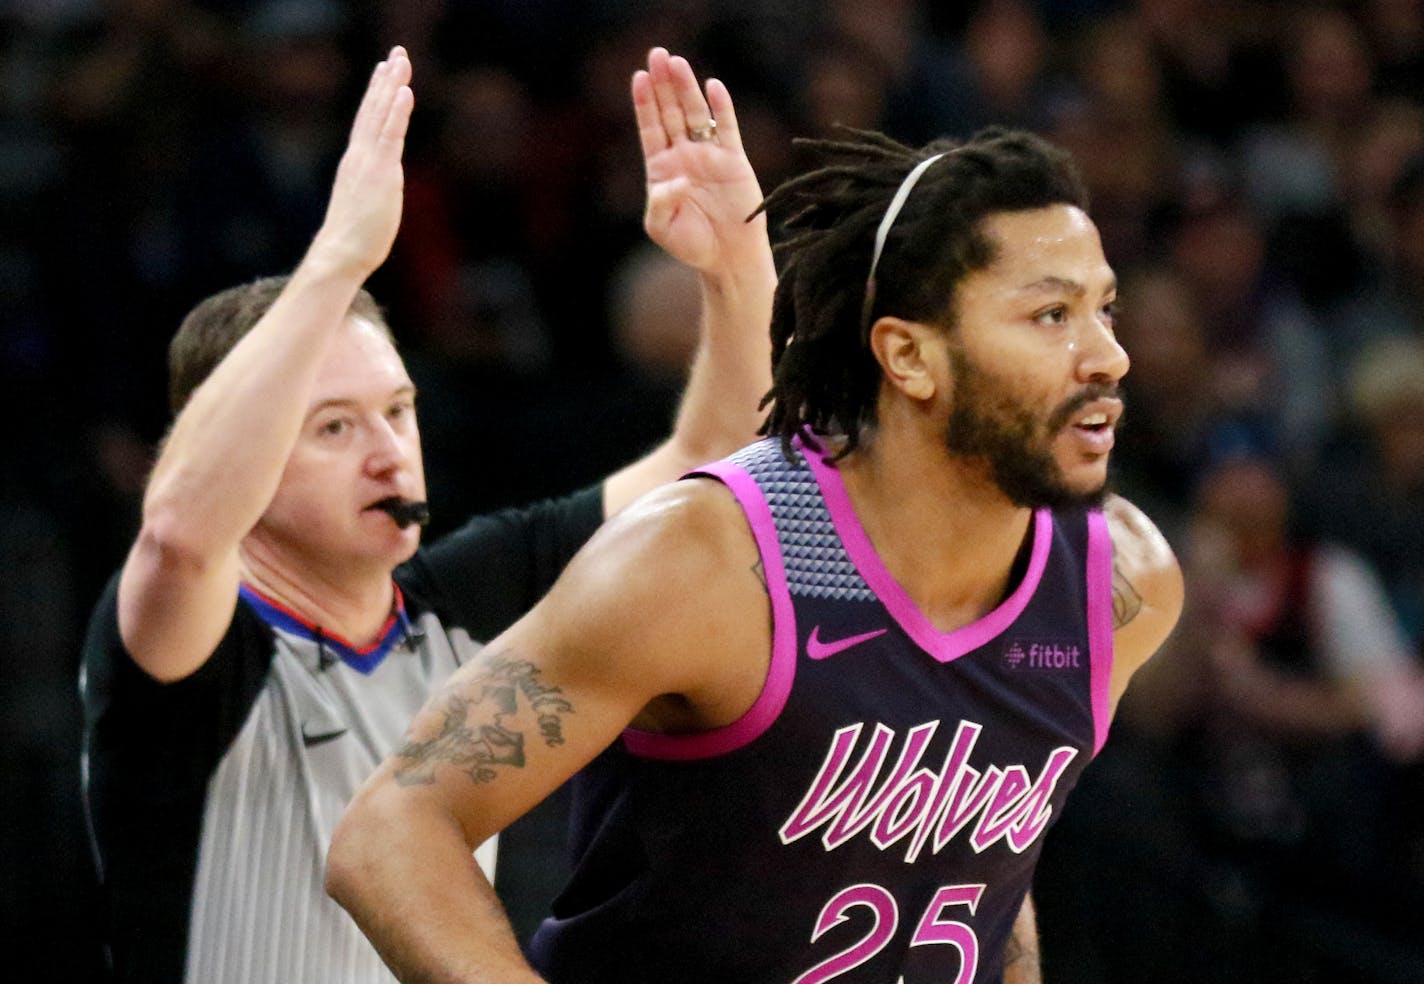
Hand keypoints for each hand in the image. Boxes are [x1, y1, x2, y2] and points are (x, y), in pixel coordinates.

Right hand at [312, 45, 413, 277]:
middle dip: (386, 80)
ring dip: (392, 86)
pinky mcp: (380, 173)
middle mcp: (360, 156)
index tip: (384, 70)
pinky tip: (404, 92)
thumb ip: (373, 190)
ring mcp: (369, 162)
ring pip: (381, 115)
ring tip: (401, 61)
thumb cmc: (354, 239)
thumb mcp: (367, 206)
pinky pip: (389, 135)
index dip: (377, 94)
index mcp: (357, 163)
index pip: (369, 121)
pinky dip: (397, 111)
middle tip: (397, 53)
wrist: (341, 253)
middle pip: (374, 109)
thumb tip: (379, 191)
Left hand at [633, 47, 766, 278]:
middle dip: (663, 84)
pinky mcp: (734, 160)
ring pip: (696, 114)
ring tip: (678, 62)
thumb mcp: (662, 228)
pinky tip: (713, 87)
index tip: (639, 77)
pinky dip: (722, 108)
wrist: (728, 258)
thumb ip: (661, 203)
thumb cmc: (692, 246)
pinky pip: (727, 128)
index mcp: (662, 169)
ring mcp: (709, 155)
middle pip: (671, 112)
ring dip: (687, 88)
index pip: (651, 128)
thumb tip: (676, 177)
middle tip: (657, 54)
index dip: (645, 102)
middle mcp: (684, 156)